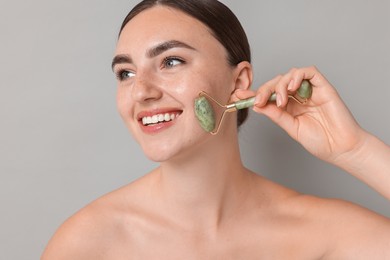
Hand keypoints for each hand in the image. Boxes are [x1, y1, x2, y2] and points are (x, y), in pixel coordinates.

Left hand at [234, 66, 366, 163]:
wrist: (341, 148)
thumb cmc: (320, 141)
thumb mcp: (291, 127)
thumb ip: (276, 115)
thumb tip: (256, 105)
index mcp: (289, 107)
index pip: (269, 95)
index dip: (253, 93)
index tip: (238, 96)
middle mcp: (298, 97)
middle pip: (276, 83)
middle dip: (264, 90)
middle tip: (258, 100)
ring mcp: (310, 90)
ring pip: (290, 75)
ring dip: (280, 85)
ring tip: (281, 101)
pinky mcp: (323, 86)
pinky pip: (309, 72)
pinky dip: (297, 76)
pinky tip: (292, 88)